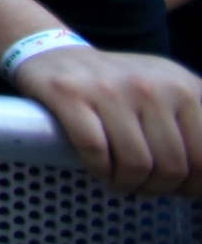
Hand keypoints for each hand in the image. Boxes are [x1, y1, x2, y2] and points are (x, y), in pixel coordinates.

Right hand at [14, 46, 201, 195]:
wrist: (56, 53)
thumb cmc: (118, 85)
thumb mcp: (170, 91)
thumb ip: (196, 125)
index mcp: (183, 87)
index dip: (192, 185)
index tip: (176, 189)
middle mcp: (151, 86)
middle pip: (170, 166)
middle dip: (156, 188)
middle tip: (142, 187)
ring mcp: (110, 89)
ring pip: (135, 163)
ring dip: (127, 184)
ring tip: (119, 182)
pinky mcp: (70, 94)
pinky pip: (95, 150)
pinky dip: (99, 170)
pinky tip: (98, 169)